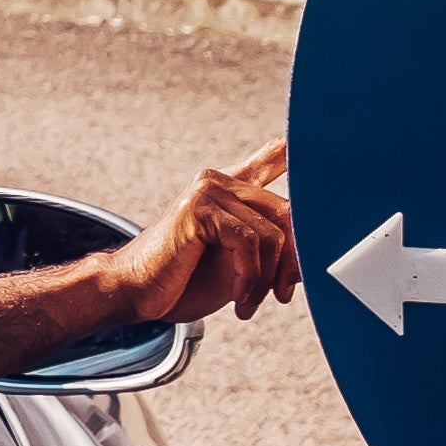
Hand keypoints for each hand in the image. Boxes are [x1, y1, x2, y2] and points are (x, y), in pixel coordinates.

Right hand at [90, 143, 299, 333]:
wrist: (136, 292)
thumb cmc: (185, 282)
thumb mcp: (239, 267)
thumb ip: (272, 253)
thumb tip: (309, 260)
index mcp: (228, 192)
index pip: (266, 163)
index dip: (286, 153)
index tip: (297, 143)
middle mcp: (219, 183)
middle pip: (287, 214)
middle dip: (292, 262)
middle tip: (281, 295)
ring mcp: (208, 191)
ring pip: (272, 234)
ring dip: (266, 279)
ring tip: (249, 302)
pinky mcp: (199, 206)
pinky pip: (249, 242)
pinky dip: (250, 277)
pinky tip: (239, 297)